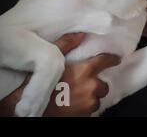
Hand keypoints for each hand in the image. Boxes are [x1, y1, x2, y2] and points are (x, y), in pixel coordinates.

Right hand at [0, 33, 120, 116]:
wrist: (29, 109)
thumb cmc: (39, 84)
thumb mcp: (51, 61)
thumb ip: (66, 45)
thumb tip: (80, 34)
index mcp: (85, 70)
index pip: (106, 61)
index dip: (112, 59)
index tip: (116, 59)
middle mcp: (91, 86)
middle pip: (103, 85)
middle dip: (96, 85)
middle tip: (85, 85)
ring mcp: (89, 102)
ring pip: (97, 99)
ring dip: (91, 98)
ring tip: (77, 96)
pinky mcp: (85, 115)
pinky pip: (90, 110)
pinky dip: (85, 108)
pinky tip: (74, 105)